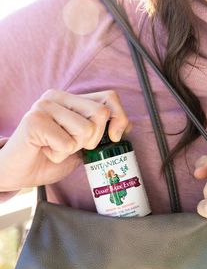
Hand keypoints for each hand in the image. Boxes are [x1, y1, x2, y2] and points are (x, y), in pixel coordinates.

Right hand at [0, 89, 131, 190]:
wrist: (16, 172)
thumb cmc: (48, 157)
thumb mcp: (80, 144)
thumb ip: (99, 132)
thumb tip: (127, 126)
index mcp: (70, 98)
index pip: (109, 97)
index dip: (120, 117)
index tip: (115, 137)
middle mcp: (57, 96)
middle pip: (100, 113)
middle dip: (93, 140)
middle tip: (72, 146)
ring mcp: (44, 106)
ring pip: (86, 130)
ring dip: (73, 149)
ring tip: (55, 148)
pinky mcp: (34, 121)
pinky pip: (67, 143)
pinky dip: (59, 155)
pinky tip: (45, 151)